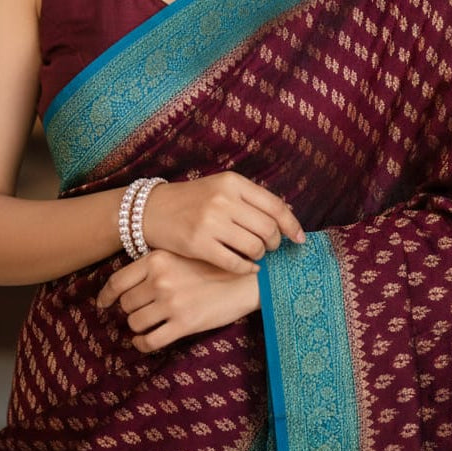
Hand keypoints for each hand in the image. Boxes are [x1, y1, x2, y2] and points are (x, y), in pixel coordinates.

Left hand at [97, 250, 260, 351]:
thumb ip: (156, 264)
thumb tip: (128, 283)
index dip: (106, 296)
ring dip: (137, 326)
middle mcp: (160, 280)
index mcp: (157, 259)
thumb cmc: (215, 264)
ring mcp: (171, 303)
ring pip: (135, 323)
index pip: (117, 281)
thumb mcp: (182, 253)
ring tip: (148, 324)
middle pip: (126, 304)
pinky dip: (142, 344)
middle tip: (140, 311)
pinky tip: (145, 341)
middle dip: (130, 310)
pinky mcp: (183, 324)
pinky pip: (149, 341)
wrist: (246, 278)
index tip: (102, 304)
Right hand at [142, 171, 304, 274]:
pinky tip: (247, 267)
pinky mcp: (199, 244)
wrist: (152, 210)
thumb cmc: (192, 200)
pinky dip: (246, 268)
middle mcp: (223, 199)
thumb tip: (287, 214)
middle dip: (274, 243)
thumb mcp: (221, 187)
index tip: (299, 239)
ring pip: (254, 247)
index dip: (292, 225)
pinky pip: (235, 262)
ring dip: (260, 256)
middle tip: (269, 248)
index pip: (275, 206)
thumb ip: (251, 198)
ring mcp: (210, 222)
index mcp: (232, 182)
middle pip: (268, 229)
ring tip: (254, 255)